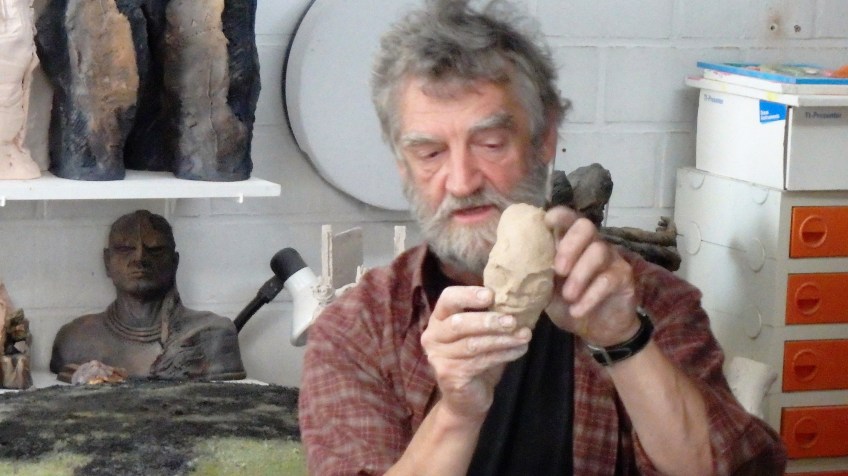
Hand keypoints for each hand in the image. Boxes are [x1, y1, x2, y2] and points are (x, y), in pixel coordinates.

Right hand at [421, 286, 530, 419]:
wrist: (466, 400)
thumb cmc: (476, 360)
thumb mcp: (481, 335)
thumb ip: (490, 318)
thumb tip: (516, 302)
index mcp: (439, 319)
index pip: (447, 299)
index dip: (468, 295)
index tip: (491, 295)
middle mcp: (433, 336)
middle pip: (458, 323)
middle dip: (488, 321)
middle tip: (513, 321)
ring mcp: (438, 357)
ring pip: (472, 344)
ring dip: (501, 339)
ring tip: (524, 336)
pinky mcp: (449, 375)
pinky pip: (479, 361)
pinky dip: (503, 354)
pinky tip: (519, 351)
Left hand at [543, 206, 639, 346]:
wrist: (596, 329)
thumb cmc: (567, 304)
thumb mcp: (546, 290)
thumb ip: (535, 274)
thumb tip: (509, 265)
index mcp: (571, 243)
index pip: (567, 219)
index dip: (559, 216)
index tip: (547, 222)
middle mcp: (592, 244)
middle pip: (585, 226)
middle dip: (569, 245)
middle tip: (558, 270)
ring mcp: (610, 259)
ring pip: (598, 251)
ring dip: (579, 275)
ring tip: (568, 296)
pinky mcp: (623, 277)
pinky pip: (608, 279)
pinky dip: (590, 296)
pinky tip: (577, 310)